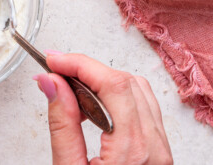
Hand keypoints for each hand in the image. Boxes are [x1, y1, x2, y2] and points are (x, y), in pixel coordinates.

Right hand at [34, 52, 172, 164]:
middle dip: (87, 68)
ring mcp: (162, 149)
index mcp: (133, 151)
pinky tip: (92, 104)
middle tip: (56, 69)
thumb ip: (61, 123)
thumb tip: (50, 83)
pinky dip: (116, 95)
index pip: (112, 84)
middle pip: (126, 81)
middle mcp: (155, 147)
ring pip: (138, 91)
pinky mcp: (159, 151)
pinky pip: (143, 107)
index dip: (80, 64)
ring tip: (70, 86)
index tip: (53, 60)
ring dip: (102, 79)